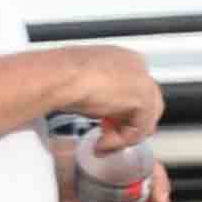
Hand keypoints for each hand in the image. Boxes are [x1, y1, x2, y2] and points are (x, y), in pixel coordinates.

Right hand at [37, 42, 164, 143]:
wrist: (56, 76)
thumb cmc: (56, 75)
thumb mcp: (78, 83)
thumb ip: (96, 94)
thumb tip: (94, 107)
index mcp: (121, 57)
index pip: (134, 90)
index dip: (120, 112)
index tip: (105, 125)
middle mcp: (136, 66)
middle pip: (145, 106)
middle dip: (124, 126)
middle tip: (104, 137)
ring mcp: (143, 81)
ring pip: (145, 119)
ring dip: (122, 137)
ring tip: (101, 144)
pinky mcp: (143, 98)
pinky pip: (139, 128)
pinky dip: (120, 141)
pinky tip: (102, 143)